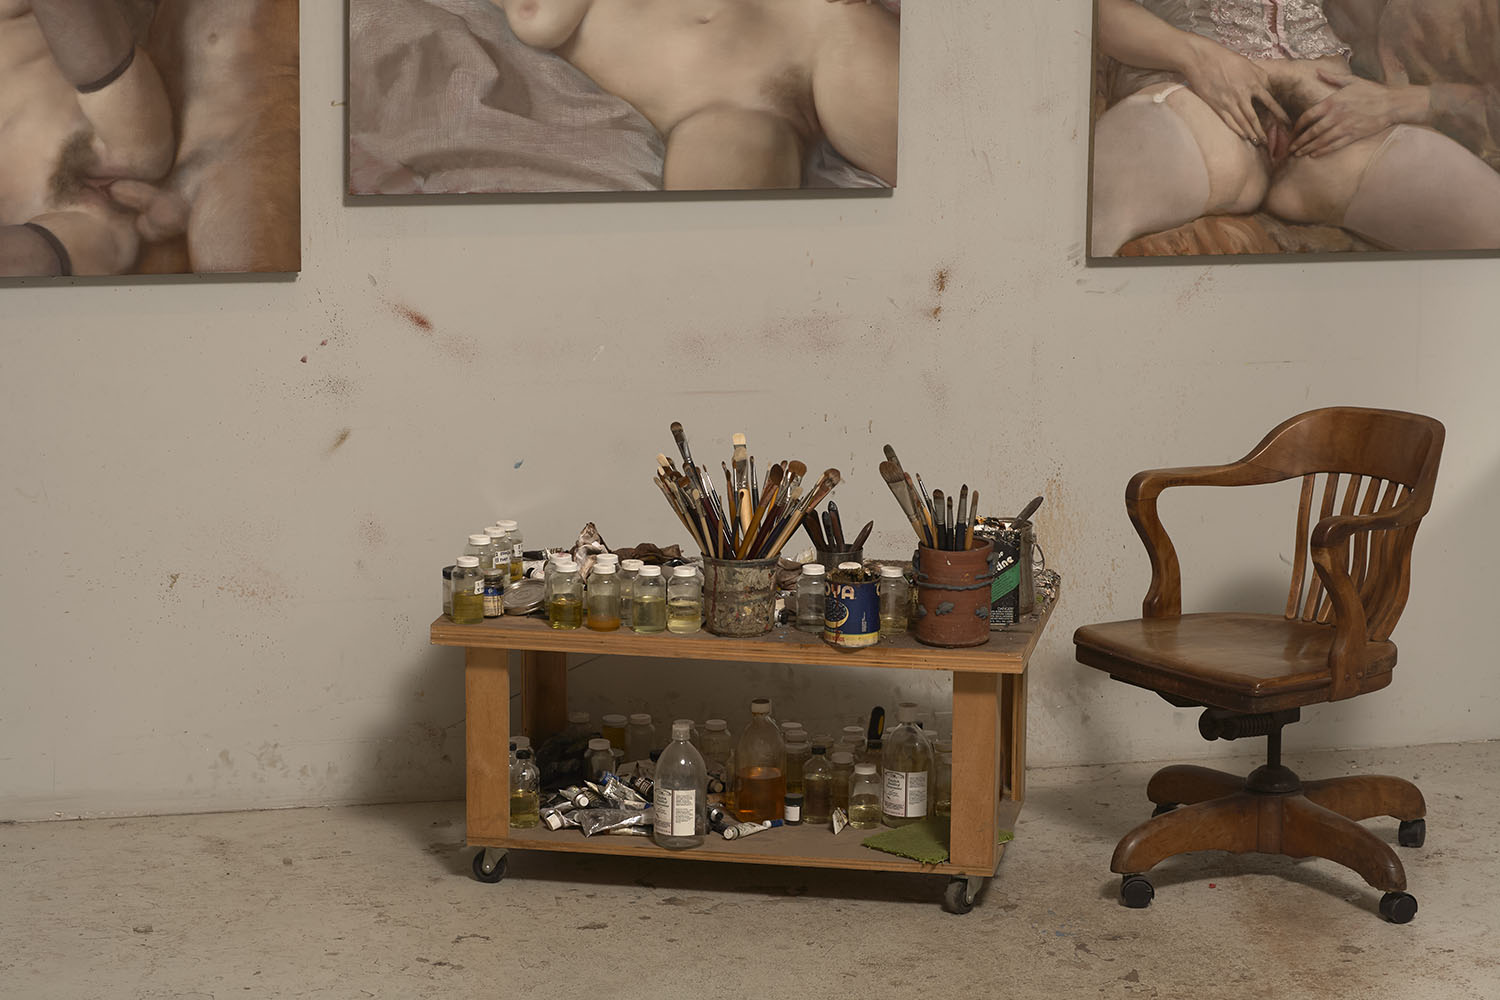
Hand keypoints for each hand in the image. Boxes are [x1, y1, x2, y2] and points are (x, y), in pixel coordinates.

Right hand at [1180, 38, 1289, 145]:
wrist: (1202, 59)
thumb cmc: (1224, 58)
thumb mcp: (1248, 64)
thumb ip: (1259, 76)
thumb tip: (1267, 87)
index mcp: (1254, 81)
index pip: (1271, 102)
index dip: (1279, 115)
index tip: (1286, 123)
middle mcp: (1244, 93)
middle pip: (1256, 117)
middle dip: (1264, 131)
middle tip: (1269, 142)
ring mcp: (1230, 101)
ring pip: (1244, 122)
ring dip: (1251, 134)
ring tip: (1258, 142)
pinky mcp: (1217, 105)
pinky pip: (1230, 121)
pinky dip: (1237, 130)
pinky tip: (1243, 136)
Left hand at [1291, 70, 1405, 156]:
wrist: (1391, 103)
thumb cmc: (1371, 91)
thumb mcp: (1351, 81)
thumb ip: (1332, 78)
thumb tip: (1318, 70)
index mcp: (1333, 102)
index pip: (1308, 116)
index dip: (1298, 126)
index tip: (1292, 132)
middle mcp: (1336, 115)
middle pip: (1312, 132)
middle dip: (1299, 141)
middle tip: (1290, 149)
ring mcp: (1345, 126)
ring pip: (1321, 140)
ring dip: (1308, 148)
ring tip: (1298, 154)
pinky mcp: (1353, 135)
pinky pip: (1334, 145)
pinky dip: (1323, 151)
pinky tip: (1314, 154)